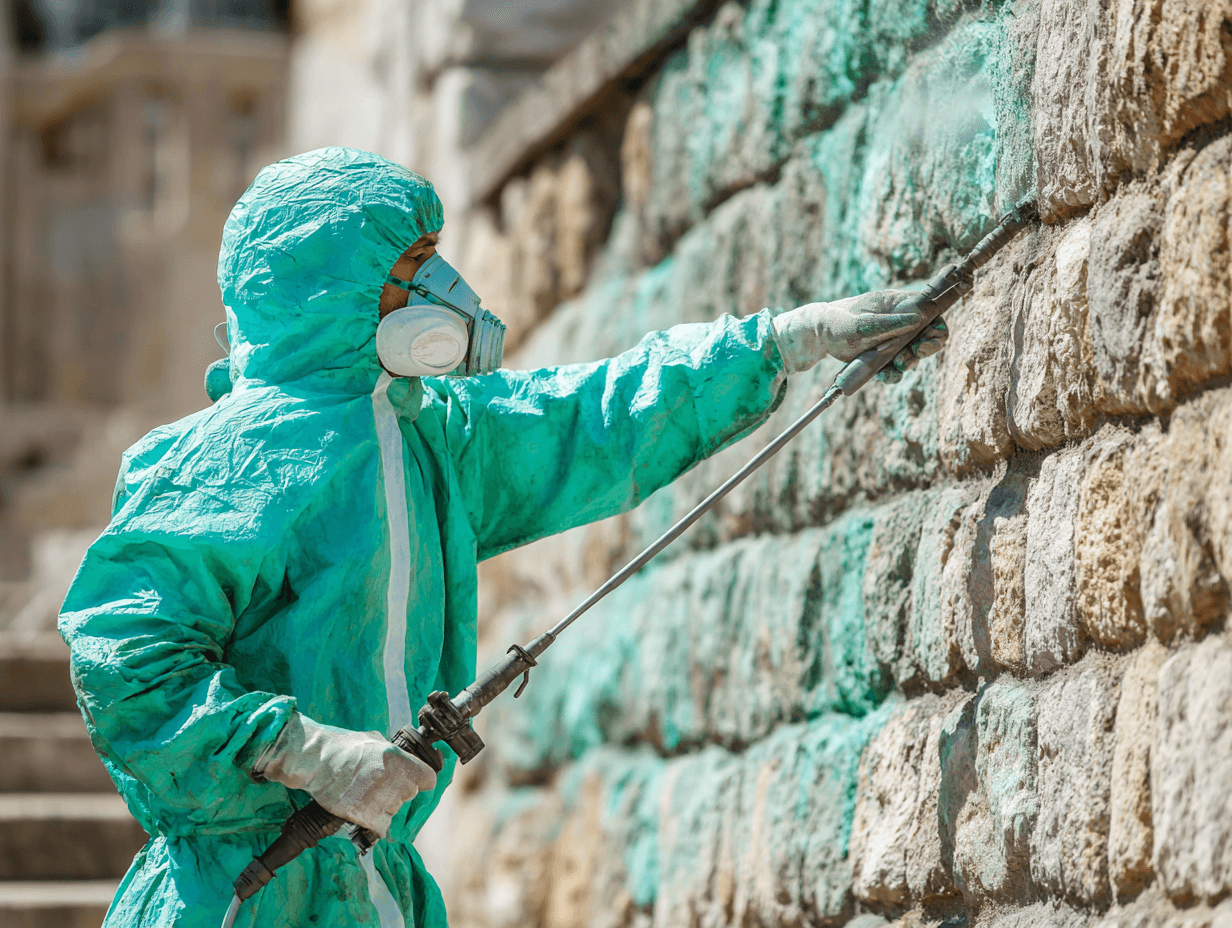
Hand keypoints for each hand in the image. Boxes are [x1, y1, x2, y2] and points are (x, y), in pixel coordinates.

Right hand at [254, 712, 436, 837]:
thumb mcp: (373, 740)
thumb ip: (391, 752)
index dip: (422, 781)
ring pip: (395, 811)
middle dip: (398, 793)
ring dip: (384, 808)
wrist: (317, 761)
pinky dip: (376, 825)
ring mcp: (384, 801)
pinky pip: (383, 828)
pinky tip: (365, 815)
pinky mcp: (368, 817)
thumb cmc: (341, 748)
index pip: (429, 779)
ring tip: (364, 797)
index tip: (417, 783)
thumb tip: (398, 757)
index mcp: (400, 760)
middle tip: (379, 788)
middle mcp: (396, 781)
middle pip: (411, 795)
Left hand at [771, 290, 948, 379]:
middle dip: (923, 350)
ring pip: (913, 353)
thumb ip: (890, 323)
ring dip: (907, 363)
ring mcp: (893, 337)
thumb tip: (918, 318)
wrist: (818, 335)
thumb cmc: (838, 322)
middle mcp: (899, 319)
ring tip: (892, 367)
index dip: (936, 327)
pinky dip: (892, 373)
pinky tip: (881, 375)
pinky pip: (897, 366)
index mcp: (898, 304)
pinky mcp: (884, 353)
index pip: (931, 311)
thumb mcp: (863, 323)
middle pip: (928, 334)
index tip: (925, 343)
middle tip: (907, 358)